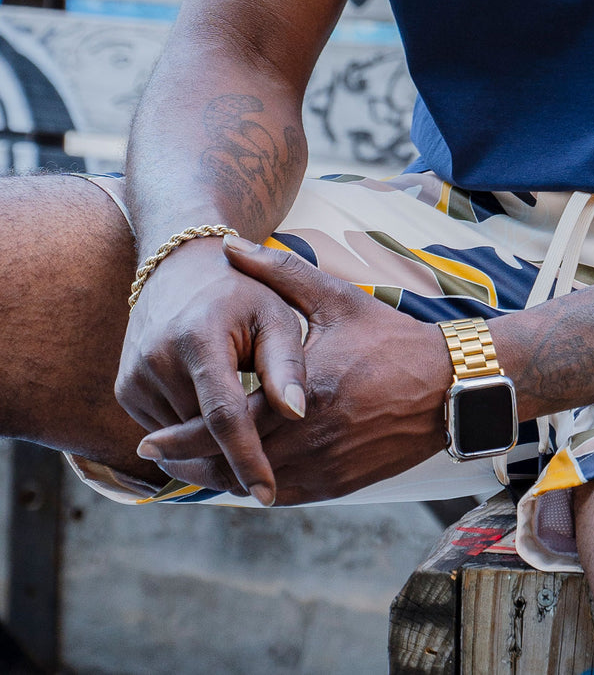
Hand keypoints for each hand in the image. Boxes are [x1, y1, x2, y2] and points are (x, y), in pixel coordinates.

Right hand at [116, 237, 308, 504]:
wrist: (181, 268)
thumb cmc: (243, 294)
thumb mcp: (276, 314)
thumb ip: (287, 364)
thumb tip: (299, 415)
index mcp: (198, 337)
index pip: (223, 415)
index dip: (247, 459)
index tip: (269, 495)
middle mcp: (157, 358)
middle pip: (202, 434)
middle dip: (237, 455)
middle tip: (273, 469)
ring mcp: (134, 375)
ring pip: (183, 439)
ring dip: (214, 441)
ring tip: (245, 415)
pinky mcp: (125, 389)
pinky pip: (167, 430)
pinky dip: (193, 429)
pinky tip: (213, 405)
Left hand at [134, 237, 452, 504]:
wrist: (449, 387)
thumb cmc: (391, 338)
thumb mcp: (336, 298)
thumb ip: (281, 273)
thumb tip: (232, 247)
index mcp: (302, 395)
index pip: (226, 427)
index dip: (183, 438)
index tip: (149, 437)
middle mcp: (310, 440)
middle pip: (231, 466)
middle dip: (188, 463)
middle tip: (156, 455)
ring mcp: (326, 469)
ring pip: (254, 487)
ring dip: (218, 479)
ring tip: (187, 467)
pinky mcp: (341, 484)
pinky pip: (285, 494)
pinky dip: (254, 486)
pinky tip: (238, 474)